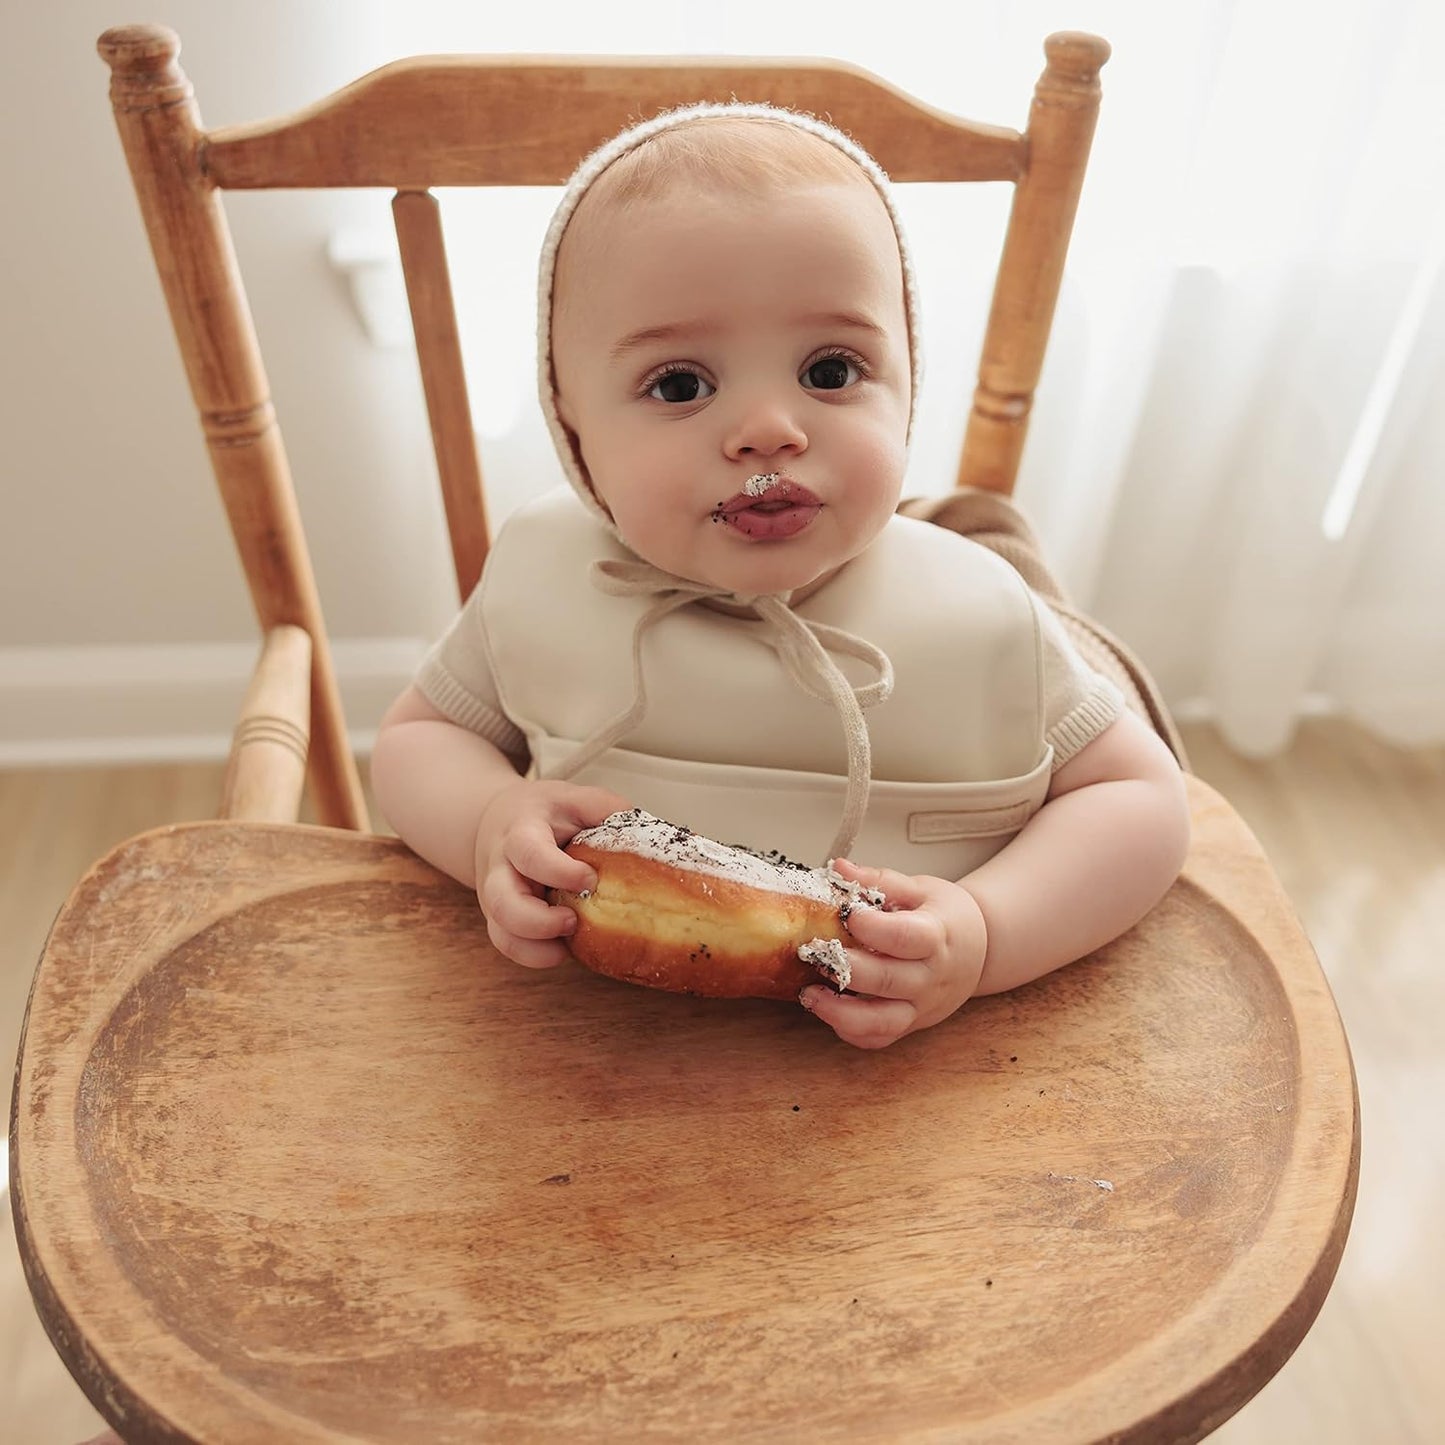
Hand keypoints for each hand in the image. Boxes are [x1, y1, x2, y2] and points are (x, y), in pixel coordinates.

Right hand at [473, 780, 628, 968]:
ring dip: (536, 948)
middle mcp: (501, 867)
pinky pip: (508, 946)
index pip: (530, 853)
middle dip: (538, 922)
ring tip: (569, 944)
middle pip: (502, 902)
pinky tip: (563, 949)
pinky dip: (535, 956)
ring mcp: (495, 896)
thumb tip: (649, 834)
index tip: (590, 880)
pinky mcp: (499, 918)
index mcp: (521, 832)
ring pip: (501, 932)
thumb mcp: (573, 798)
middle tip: (573, 921)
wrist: (494, 821)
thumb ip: (606, 810)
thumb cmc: (543, 812)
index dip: (560, 872)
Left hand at [799, 858, 987, 1048]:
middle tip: (813, 952)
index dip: (873, 928)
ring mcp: (922, 1006)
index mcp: (937, 937)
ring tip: (809, 994)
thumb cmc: (946, 916)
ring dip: (841, 1012)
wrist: (981, 950)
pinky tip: (828, 1011)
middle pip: (888, 981)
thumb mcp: (920, 889)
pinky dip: (852, 1031)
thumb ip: (880, 880)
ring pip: (882, 1021)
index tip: (847, 914)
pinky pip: (880, 1038)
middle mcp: (930, 977)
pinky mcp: (911, 1024)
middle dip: (847, 969)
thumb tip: (839, 869)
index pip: (906, 937)